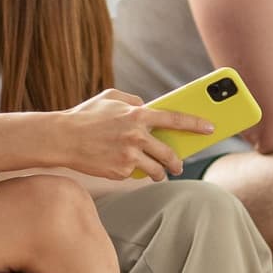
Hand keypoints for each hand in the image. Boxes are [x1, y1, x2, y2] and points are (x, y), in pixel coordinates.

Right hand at [56, 89, 210, 181]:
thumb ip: (133, 101)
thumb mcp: (111, 97)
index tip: (211, 128)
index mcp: (138, 115)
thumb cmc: (86, 116)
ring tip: (159, 172)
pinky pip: (136, 174)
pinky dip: (133, 172)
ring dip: (161, 173)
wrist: (61, 138)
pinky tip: (123, 166)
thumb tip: (148, 107)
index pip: (175, 119)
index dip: (196, 124)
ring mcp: (129, 156)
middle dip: (177, 162)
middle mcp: (137, 136)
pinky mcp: (120, 172)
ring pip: (157, 170)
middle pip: (170, 154)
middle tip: (178, 164)